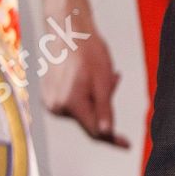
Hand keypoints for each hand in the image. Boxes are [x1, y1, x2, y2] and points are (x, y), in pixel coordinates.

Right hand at [39, 10, 129, 147]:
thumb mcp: (103, 81)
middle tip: (113, 79)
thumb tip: (106, 133)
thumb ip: (104, 109)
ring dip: (96, 98)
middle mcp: (56, 106)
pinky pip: (72, 101)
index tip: (126, 145)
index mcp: (70, 104)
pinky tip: (89, 76)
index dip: (112, 139)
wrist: (67, 30)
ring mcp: (50, 100)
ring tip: (101, 74)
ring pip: (81, 110)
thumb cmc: (87, 52)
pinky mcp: (48, 94)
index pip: (95, 131)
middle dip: (105, 106)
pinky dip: (85, 93)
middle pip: (89, 119)